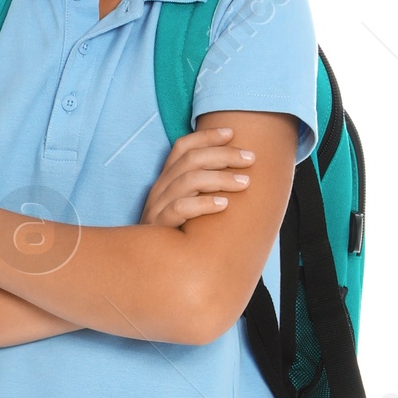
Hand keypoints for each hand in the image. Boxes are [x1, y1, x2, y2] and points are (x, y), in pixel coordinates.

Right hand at [140, 124, 254, 228]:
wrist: (147, 265)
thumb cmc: (176, 233)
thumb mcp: (185, 205)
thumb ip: (203, 188)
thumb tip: (240, 174)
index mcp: (166, 179)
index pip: (183, 146)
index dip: (207, 136)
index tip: (232, 132)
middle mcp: (160, 188)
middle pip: (191, 159)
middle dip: (224, 155)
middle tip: (251, 159)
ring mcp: (157, 206)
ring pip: (188, 180)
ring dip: (221, 178)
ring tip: (245, 183)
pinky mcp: (158, 226)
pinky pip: (180, 208)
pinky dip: (203, 203)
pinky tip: (224, 205)